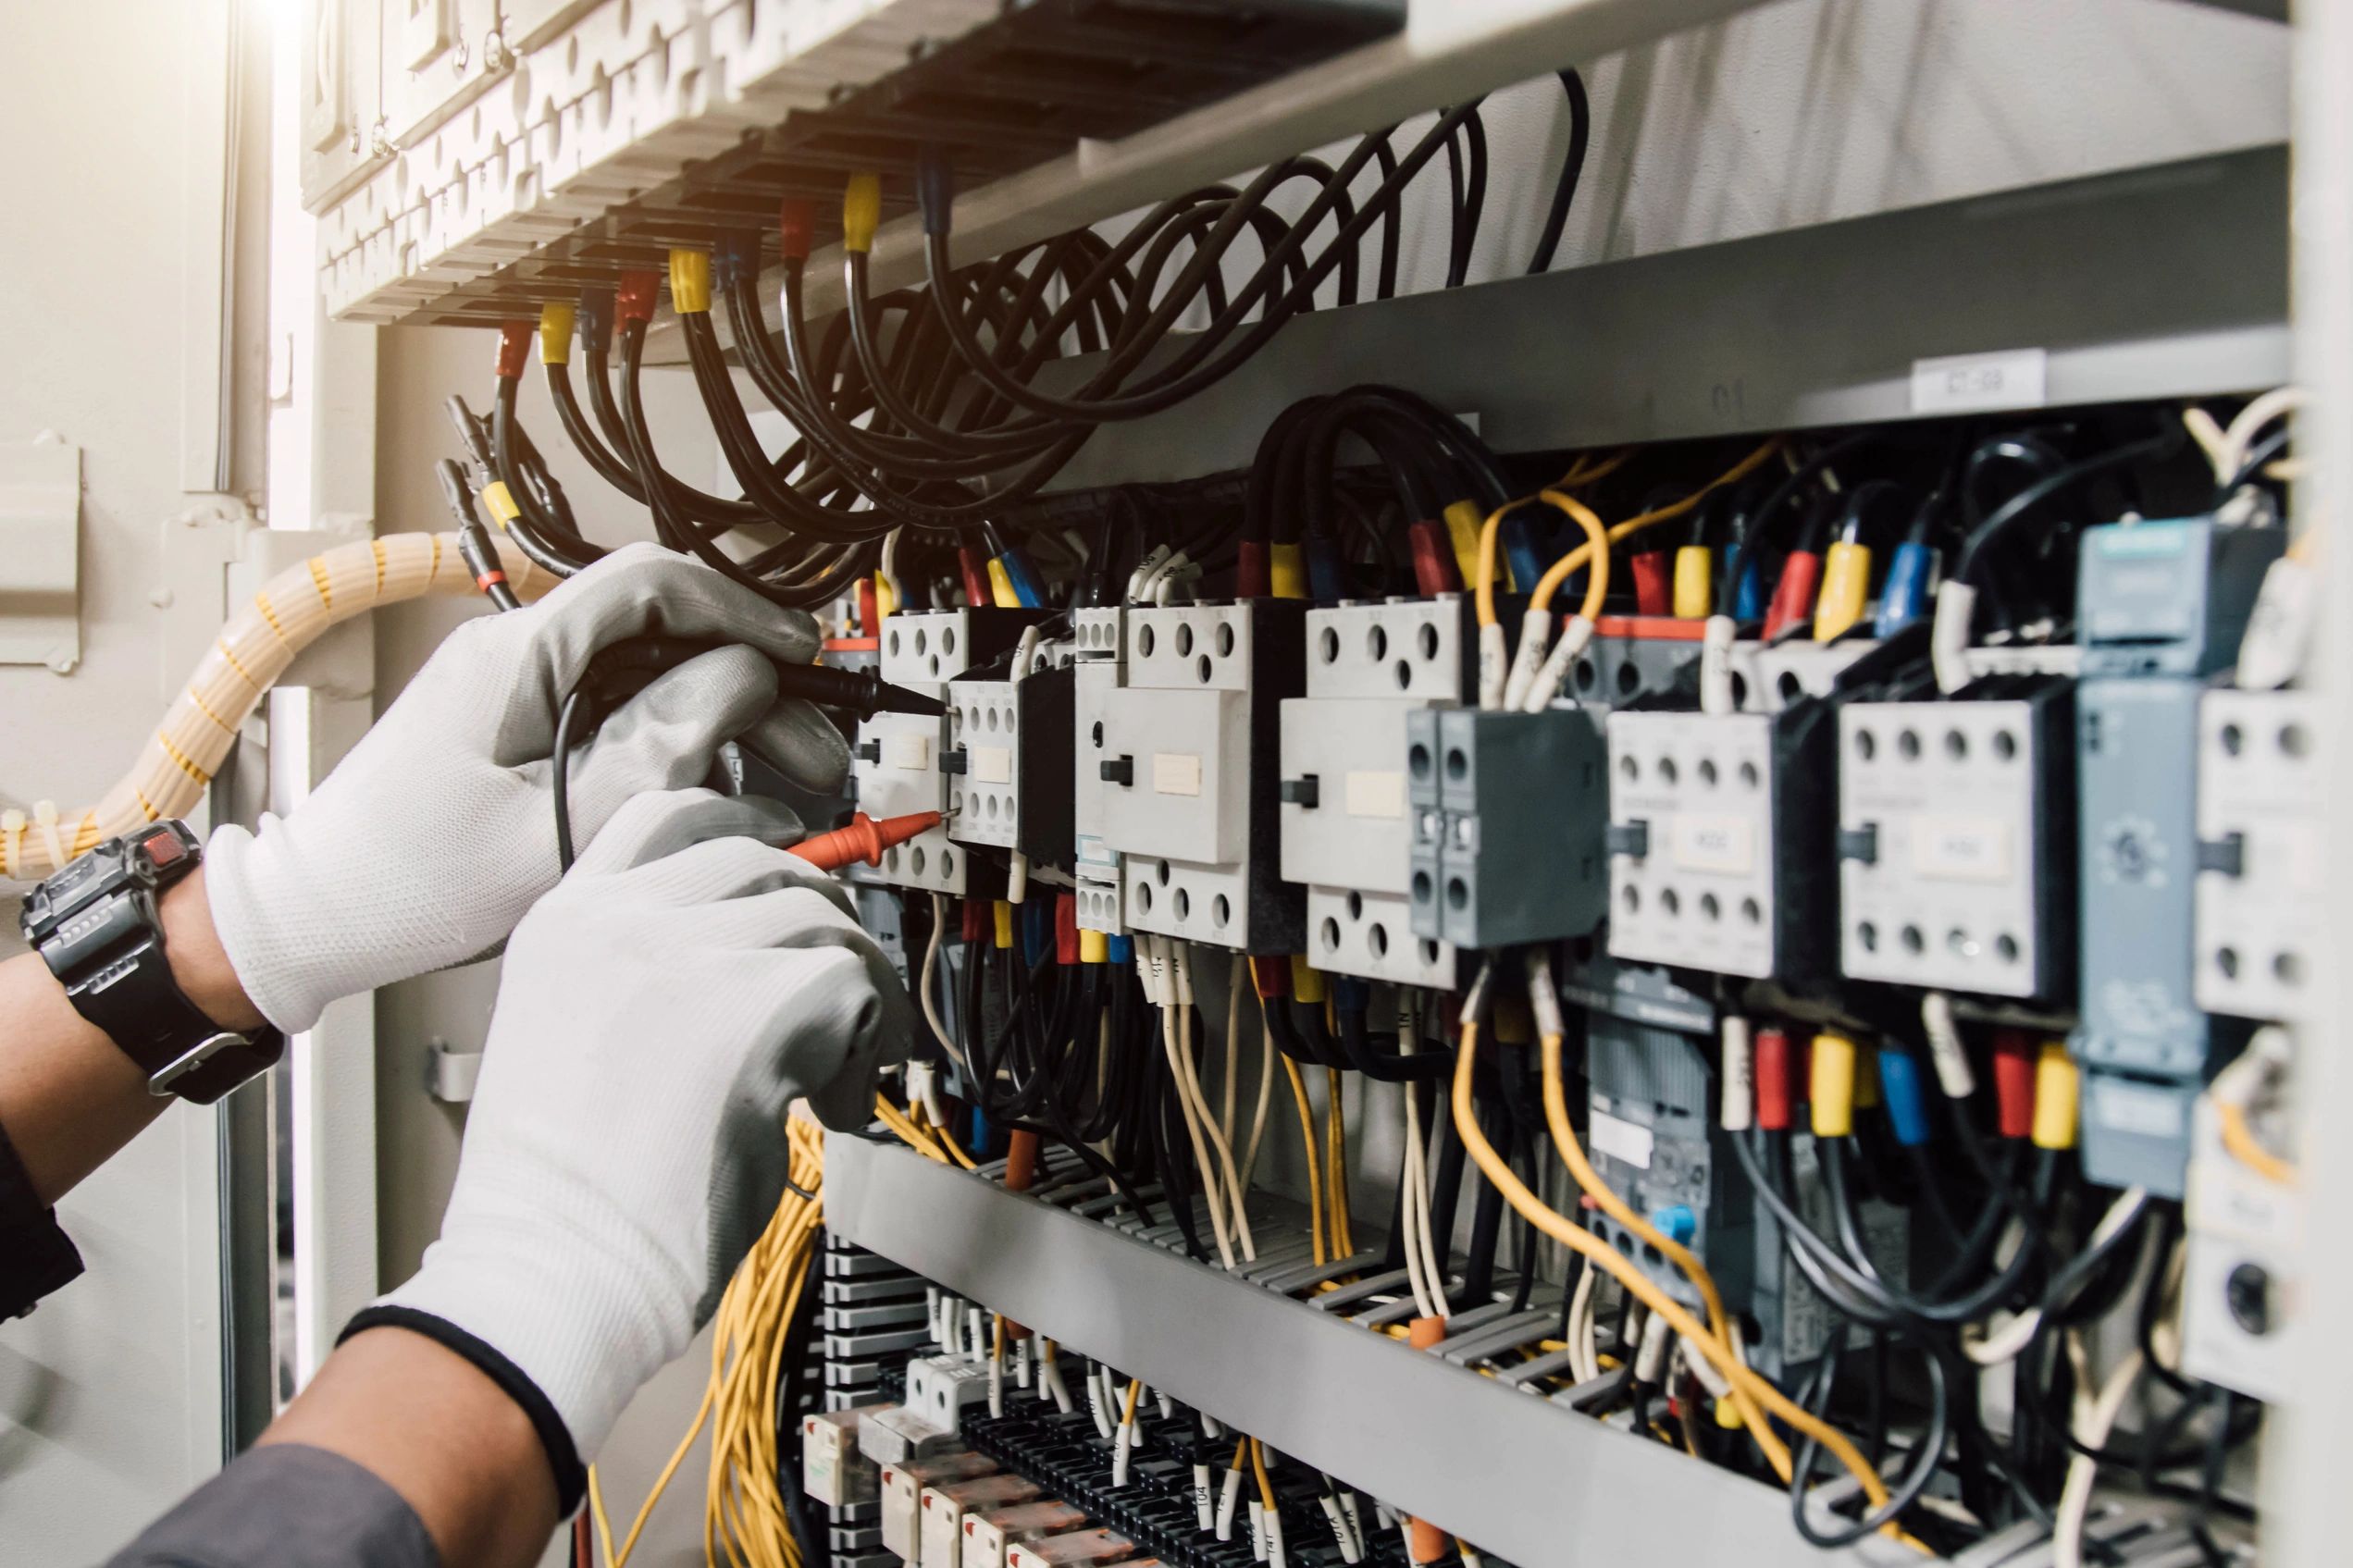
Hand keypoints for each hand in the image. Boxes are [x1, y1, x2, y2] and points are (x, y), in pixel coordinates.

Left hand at [203, 543, 850, 1031]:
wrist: (317, 918)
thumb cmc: (410, 883)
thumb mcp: (555, 827)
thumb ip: (656, 748)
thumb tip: (740, 679)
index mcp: (518, 657)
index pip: (653, 584)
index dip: (744, 611)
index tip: (804, 657)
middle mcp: (517, 655)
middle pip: (664, 637)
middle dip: (751, 689)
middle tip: (814, 751)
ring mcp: (516, 690)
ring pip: (649, 680)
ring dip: (721, 725)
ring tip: (779, 786)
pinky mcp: (517, 729)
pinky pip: (617, 715)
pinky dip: (674, 748)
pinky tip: (711, 794)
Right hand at [353, 789, 909, 1488]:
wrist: (553, 1272)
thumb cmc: (564, 1199)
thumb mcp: (571, 1038)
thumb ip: (641, 976)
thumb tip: (746, 956)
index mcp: (565, 925)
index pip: (668, 815)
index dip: (745, 825)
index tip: (789, 853)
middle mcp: (621, 921)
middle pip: (764, 860)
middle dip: (817, 923)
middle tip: (834, 997)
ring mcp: (689, 954)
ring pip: (822, 920)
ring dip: (849, 995)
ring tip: (825, 1078)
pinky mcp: (757, 1004)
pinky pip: (856, 984)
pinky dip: (866, 1046)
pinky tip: (829, 1106)